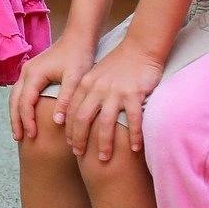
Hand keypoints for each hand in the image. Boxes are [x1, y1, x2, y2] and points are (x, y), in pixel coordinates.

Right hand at [8, 39, 91, 141]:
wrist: (79, 38)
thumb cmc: (79, 56)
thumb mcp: (75, 78)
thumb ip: (66, 99)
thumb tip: (57, 121)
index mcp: (34, 74)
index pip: (25, 102)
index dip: (27, 120)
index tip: (32, 136)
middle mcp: (26, 72)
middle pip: (14, 100)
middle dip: (16, 120)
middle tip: (19, 138)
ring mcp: (27, 71)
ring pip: (15, 96)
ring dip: (16, 114)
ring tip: (20, 131)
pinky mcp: (33, 72)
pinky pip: (22, 92)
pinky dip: (21, 106)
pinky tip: (27, 116)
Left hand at [64, 41, 163, 159]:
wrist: (139, 48)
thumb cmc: (117, 65)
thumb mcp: (95, 76)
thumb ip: (86, 93)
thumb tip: (76, 115)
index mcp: (85, 84)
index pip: (71, 111)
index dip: (69, 130)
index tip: (70, 144)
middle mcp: (97, 88)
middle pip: (83, 119)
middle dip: (80, 139)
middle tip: (80, 155)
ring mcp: (115, 91)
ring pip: (105, 122)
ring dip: (104, 143)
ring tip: (104, 159)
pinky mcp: (134, 93)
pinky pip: (133, 119)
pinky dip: (133, 135)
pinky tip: (134, 148)